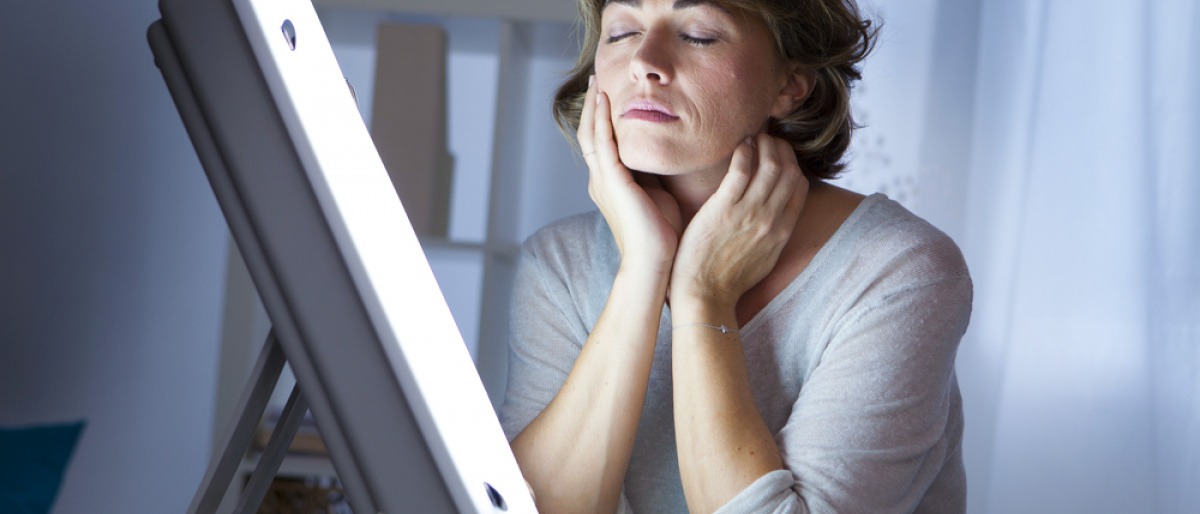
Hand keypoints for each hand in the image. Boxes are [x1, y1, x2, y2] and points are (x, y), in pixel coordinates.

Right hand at [579, 76, 682, 272]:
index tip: (608, 94)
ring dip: (594, 106)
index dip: (601, 118)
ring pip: (592, 134)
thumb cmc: (661, 237)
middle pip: (589, 133)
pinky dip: (602, 120)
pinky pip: (603, 143)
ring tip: (598, 81)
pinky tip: (606, 101)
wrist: (655, 264)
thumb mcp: (657, 195)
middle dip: (592, 106)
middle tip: (597, 79)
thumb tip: (666, 155)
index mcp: (610, 184)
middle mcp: (601, 180)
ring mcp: (604, 180)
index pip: (601, 143)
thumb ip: (654, 174)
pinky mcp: (613, 182)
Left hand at [670, 133, 807, 307]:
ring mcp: (748, 213)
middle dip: (781, 148)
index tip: (780, 154)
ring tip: (755, 136)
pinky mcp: (723, 209)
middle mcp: (771, 219)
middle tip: (768, 139)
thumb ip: (774, 234)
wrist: (705, 294)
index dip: (792, 163)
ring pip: (769, 165)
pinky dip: (744, 151)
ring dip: (765, 144)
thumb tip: (775, 215)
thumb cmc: (728, 279)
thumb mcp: (764, 259)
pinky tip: (740, 145)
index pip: (799, 186)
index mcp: (782, 231)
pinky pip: (741, 170)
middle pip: (788, 170)